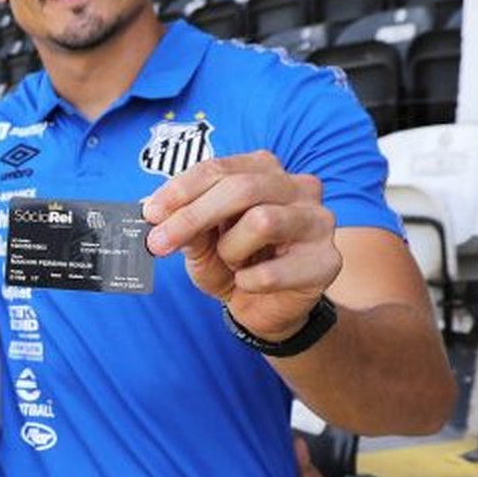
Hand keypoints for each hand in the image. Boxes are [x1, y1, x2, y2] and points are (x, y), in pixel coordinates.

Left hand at [142, 151, 341, 341]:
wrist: (266, 308)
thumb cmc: (234, 262)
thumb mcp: (201, 242)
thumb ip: (185, 223)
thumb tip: (153, 210)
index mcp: (264, 170)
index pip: (218, 168)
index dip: (180, 190)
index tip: (149, 212)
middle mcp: (298, 187)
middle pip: (241, 188)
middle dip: (193, 216)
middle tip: (159, 242)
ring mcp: (319, 221)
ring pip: (262, 221)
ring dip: (231, 249)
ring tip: (231, 263)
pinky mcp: (328, 261)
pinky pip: (275, 270)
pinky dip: (249, 280)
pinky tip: (247, 282)